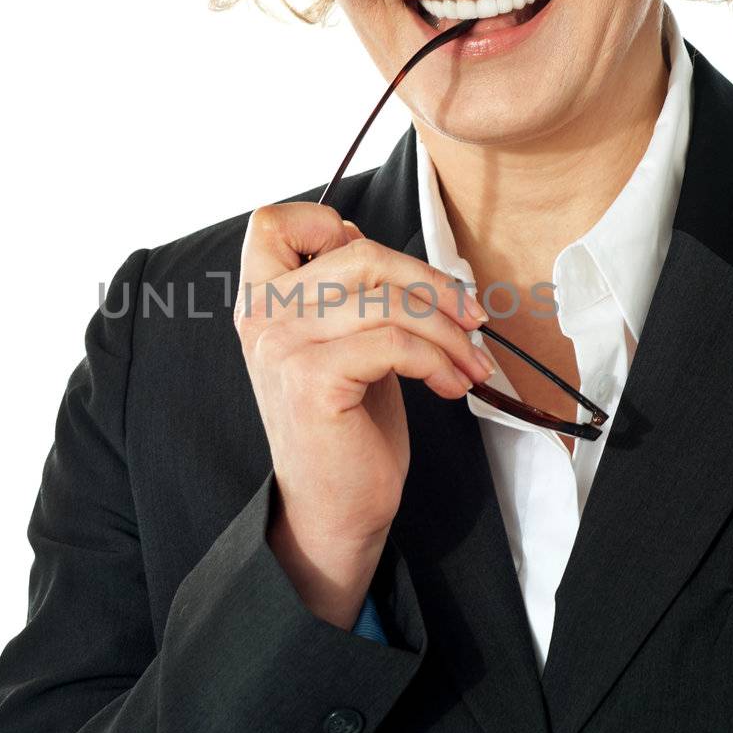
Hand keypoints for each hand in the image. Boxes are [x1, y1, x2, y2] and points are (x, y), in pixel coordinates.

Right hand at [234, 202, 492, 627]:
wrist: (333, 509)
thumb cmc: (348, 427)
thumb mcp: (346, 343)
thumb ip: (353, 295)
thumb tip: (406, 261)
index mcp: (262, 300)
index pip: (274, 222)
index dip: (329, 224)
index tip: (386, 270)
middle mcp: (260, 316)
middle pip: (357, 253)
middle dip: (430, 282)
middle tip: (471, 317)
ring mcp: (282, 345)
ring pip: (385, 300)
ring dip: (447, 330)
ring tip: (470, 363)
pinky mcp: (311, 378)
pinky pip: (393, 342)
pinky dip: (437, 360)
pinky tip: (451, 386)